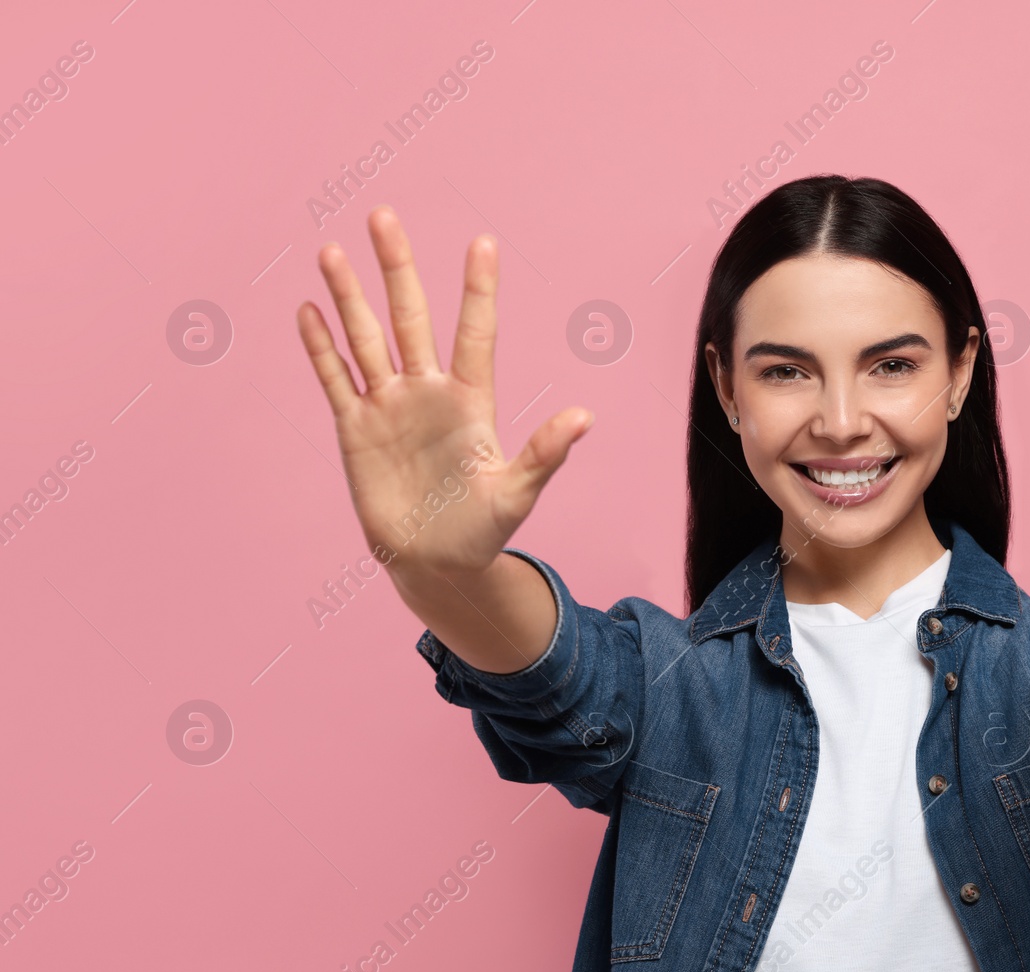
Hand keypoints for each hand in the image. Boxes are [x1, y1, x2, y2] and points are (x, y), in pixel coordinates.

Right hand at [296, 205, 593, 575]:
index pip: (475, 332)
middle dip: (396, 267)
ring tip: (334, 251)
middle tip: (383, 215)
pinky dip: (321, 348)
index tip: (483, 241)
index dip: (478, 288)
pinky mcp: (356, 428)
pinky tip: (308, 310)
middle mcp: (427, 391)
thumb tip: (586, 417)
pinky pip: (336, 379)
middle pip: (410, 317)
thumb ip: (546, 454)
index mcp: (471, 399)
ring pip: (366, 338)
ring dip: (349, 296)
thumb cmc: (483, 528)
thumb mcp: (518, 492)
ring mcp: (389, 405)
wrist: (435, 561)